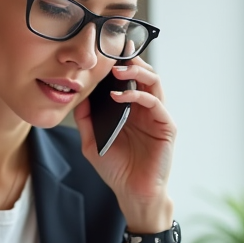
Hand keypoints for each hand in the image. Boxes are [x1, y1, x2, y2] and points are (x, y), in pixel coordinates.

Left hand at [73, 56, 175, 230]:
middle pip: (144, 74)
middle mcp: (146, 109)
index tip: (107, 48)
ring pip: (154, 82)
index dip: (120, 62)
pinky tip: (119, 96)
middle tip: (115, 51)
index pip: (128, 78)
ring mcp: (157, 116)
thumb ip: (85, 119)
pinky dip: (138, 95)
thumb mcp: (92, 142)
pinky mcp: (166, 126)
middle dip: (130, 60)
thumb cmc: (116, 170)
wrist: (132, 194)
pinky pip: (155, 103)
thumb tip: (77, 95)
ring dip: (136, 72)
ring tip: (117, 70)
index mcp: (130, 109)